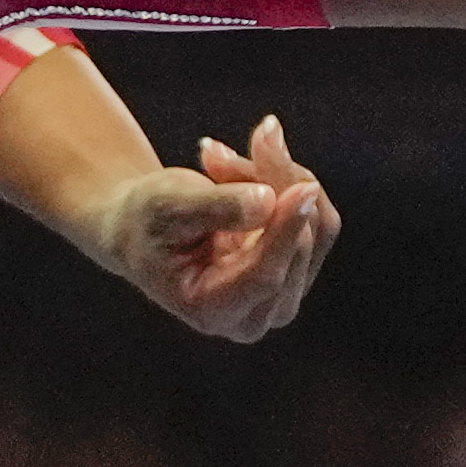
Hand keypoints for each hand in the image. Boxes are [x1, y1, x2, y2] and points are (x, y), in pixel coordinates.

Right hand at [94, 116, 340, 341]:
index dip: (286, 229)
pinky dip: (287, 183)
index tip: (304, 187)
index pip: (265, 276)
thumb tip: (269, 202)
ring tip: (217, 162)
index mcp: (212, 311)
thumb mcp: (167, 206)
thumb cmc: (147, 219)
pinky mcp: (301, 270)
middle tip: (210, 151)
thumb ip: (215, 206)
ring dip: (274, 177)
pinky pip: (321, 218)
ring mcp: (283, 296)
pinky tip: (244, 174)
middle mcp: (255, 315)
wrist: (144, 226)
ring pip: (316, 226)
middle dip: (267, 181)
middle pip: (297, 244)